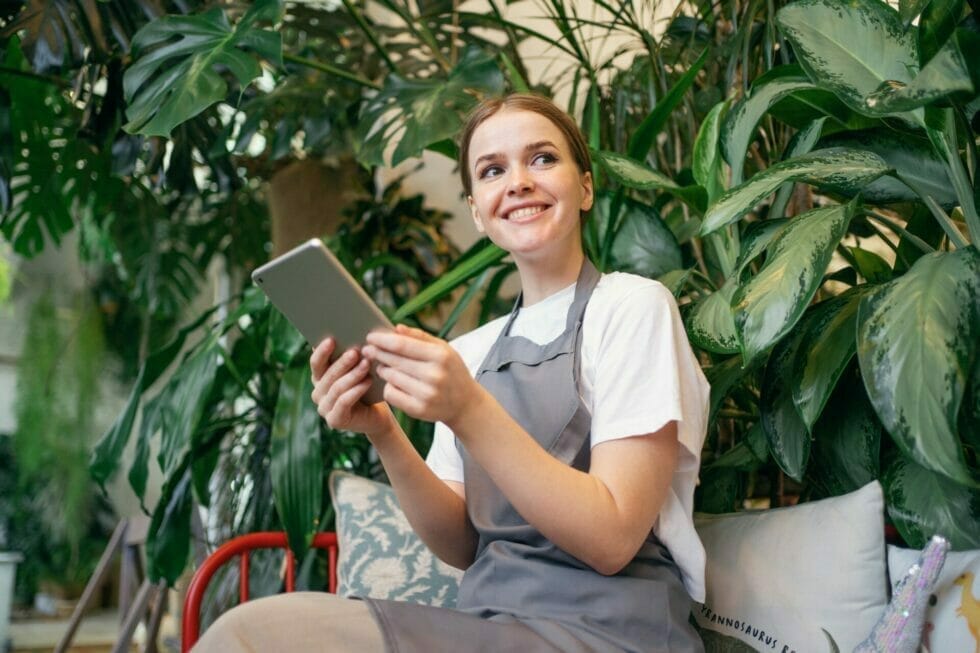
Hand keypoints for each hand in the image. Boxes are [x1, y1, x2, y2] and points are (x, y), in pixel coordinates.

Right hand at [310, 337, 394, 437]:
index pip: (316, 363)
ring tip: (367, 364)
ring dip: (353, 375)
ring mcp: (324, 408)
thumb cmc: (369, 388)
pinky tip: (368, 381)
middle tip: (356, 351)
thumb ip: (353, 355)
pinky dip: (356, 390)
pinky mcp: (334, 420)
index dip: (322, 351)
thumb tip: (355, 334)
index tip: (332, 339)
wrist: (377, 416)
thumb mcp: (360, 370)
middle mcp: (318, 393)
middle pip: (328, 374)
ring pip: (337, 388)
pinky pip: (343, 402)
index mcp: (319, 378)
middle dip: (342, 362)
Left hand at [363, 325, 481, 425]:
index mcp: (441, 356)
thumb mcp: (443, 349)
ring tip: (383, 366)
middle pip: (394, 361)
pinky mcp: (419, 409)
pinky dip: (388, 386)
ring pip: (390, 377)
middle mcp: (434, 375)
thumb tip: (396, 328)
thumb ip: (420, 337)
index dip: (382, 340)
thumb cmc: (451, 371)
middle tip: (368, 350)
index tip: (370, 337)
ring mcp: (426, 394)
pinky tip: (393, 382)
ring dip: (382, 370)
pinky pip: (391, 394)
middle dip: (377, 354)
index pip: (402, 345)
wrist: (465, 403)